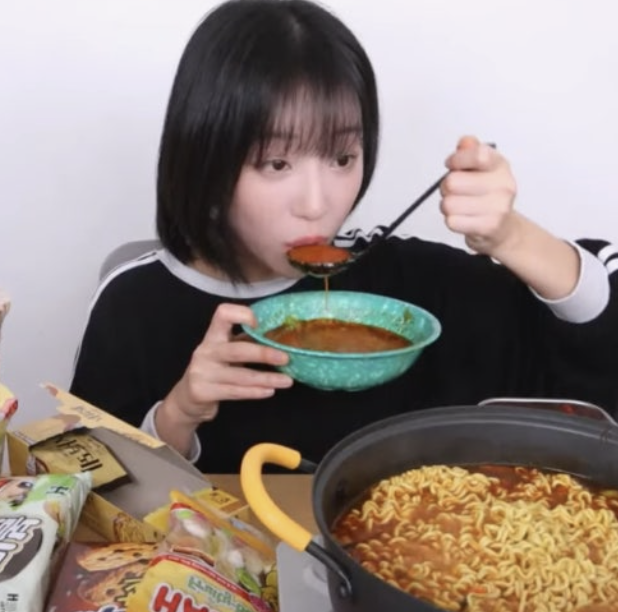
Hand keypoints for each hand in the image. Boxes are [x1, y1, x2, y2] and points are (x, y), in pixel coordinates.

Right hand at [163, 303, 292, 424]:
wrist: (187, 398)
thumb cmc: (215, 369)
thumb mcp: (226, 352)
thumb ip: (246, 342)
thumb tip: (280, 338)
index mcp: (213, 336)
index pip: (223, 314)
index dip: (243, 315)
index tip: (261, 325)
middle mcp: (206, 351)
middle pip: (237, 350)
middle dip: (263, 354)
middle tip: (286, 358)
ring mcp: (202, 372)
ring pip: (240, 376)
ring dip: (266, 378)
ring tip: (287, 381)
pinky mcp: (203, 392)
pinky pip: (234, 392)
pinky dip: (254, 392)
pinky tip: (270, 391)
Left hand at [440, 136, 519, 256]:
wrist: (503, 228)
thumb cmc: (487, 195)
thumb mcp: (482, 168)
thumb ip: (470, 151)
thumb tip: (465, 142)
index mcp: (500, 165)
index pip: (478, 154)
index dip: (457, 160)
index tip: (451, 165)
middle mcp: (503, 185)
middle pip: (452, 182)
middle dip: (446, 188)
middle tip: (456, 192)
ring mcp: (498, 207)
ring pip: (448, 204)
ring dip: (448, 206)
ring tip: (460, 206)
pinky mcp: (488, 226)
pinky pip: (452, 221)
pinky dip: (452, 221)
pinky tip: (464, 219)